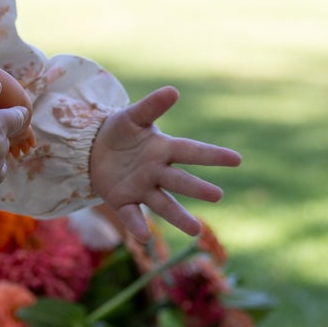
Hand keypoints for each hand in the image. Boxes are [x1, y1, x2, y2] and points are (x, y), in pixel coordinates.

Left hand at [89, 87, 239, 241]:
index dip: (213, 155)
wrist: (91, 147)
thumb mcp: (133, 116)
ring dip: (178, 217)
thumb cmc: (119, 131)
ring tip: (196, 230)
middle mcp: (157, 172)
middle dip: (197, 188)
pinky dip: (137, 225)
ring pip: (163, 204)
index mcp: (163, 149)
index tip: (237, 159)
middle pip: (180, 181)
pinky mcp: (122, 201)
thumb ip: (152, 106)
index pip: (191, 152)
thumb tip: (173, 90)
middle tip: (217, 195)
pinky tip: (144, 236)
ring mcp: (141, 188)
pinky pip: (131, 214)